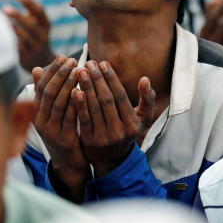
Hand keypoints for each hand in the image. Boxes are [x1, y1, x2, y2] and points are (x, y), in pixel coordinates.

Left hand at [3, 0, 53, 72]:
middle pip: (31, 24)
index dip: (29, 2)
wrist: (42, 62)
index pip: (39, 11)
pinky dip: (10, 41)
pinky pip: (18, 48)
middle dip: (18, 16)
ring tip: (1, 21)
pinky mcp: (27, 56)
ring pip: (24, 37)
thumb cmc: (35, 36)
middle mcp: (43, 35)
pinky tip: (1, 35)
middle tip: (4, 8)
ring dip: (12, 28)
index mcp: (46, 24)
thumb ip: (30, 12)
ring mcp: (35, 47)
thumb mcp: (38, 24)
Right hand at [32, 57, 88, 196]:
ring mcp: (51, 131)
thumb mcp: (51, 113)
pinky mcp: (64, 139)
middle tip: (72, 60)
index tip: (63, 56)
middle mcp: (40, 121)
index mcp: (35, 113)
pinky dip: (76, 103)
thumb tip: (36, 68)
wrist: (68, 164)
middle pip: (49, 93)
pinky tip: (83, 91)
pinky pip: (70, 118)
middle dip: (61, 74)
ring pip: (59, 103)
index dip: (52, 70)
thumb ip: (46, 93)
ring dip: (69, 85)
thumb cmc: (61, 132)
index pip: (41, 86)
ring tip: (79, 71)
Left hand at [73, 61, 155, 177]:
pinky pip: (84, 119)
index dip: (111, 78)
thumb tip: (145, 79)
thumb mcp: (142, 118)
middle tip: (88, 63)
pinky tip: (74, 90)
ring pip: (94, 108)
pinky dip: (79, 104)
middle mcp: (120, 132)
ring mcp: (104, 138)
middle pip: (106, 100)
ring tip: (80, 72)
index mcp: (133, 124)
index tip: (102, 63)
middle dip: (97, 79)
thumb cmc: (126, 131)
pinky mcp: (89, 141)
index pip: (120, 96)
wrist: (112, 160)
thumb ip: (147, 99)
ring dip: (86, 87)